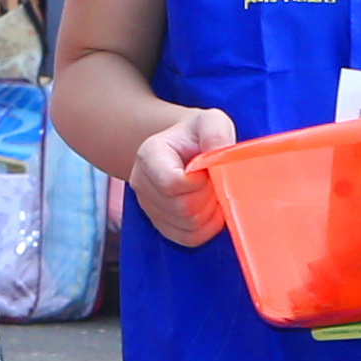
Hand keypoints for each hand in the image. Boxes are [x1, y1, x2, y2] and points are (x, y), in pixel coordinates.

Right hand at [125, 104, 238, 246]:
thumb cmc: (198, 135)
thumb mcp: (210, 121)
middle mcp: (142, 183)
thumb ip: (215, 133)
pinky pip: (188, 239)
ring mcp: (149, 207)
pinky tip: (211, 209)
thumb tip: (219, 156)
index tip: (208, 167)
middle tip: (215, 180)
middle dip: (208, 196)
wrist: (185, 147)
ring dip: (210, 212)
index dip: (199, 182)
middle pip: (181, 208)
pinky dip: (207, 228)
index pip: (171, 183)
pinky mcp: (162, 225)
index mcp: (149, 155)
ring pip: (187, 226)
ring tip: (212, 191)